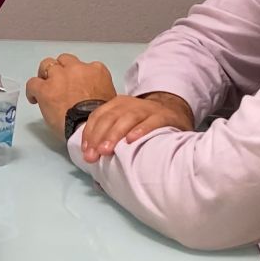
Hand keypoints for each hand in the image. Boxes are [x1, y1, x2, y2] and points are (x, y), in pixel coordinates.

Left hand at [24, 53, 116, 140]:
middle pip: (65, 60)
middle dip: (61, 69)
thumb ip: (100, 88)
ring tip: (45, 86)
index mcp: (96, 70)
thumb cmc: (101, 119)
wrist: (89, 130)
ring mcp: (59, 76)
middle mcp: (77, 68)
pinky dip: (32, 90)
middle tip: (59, 82)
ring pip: (47, 64)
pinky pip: (33, 83)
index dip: (78, 75)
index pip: (85, 65)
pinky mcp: (44, 88)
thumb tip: (92, 92)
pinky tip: (34, 98)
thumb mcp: (110, 99)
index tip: (75, 84)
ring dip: (46, 75)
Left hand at [78, 92, 193, 163]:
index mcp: (116, 105)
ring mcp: (147, 109)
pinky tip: (131, 140)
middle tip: (93, 155)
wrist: (174, 112)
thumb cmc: (142, 123)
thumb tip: (90, 156)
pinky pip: (151, 122)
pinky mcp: (164, 116)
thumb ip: (108, 134)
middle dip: (99, 137)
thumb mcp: (124, 123)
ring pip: (128, 118)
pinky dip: (141, 130)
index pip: (98, 116)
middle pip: (111, 118)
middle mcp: (130, 104)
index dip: (90, 133)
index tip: (86, 151)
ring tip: (106, 150)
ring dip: (114, 134)